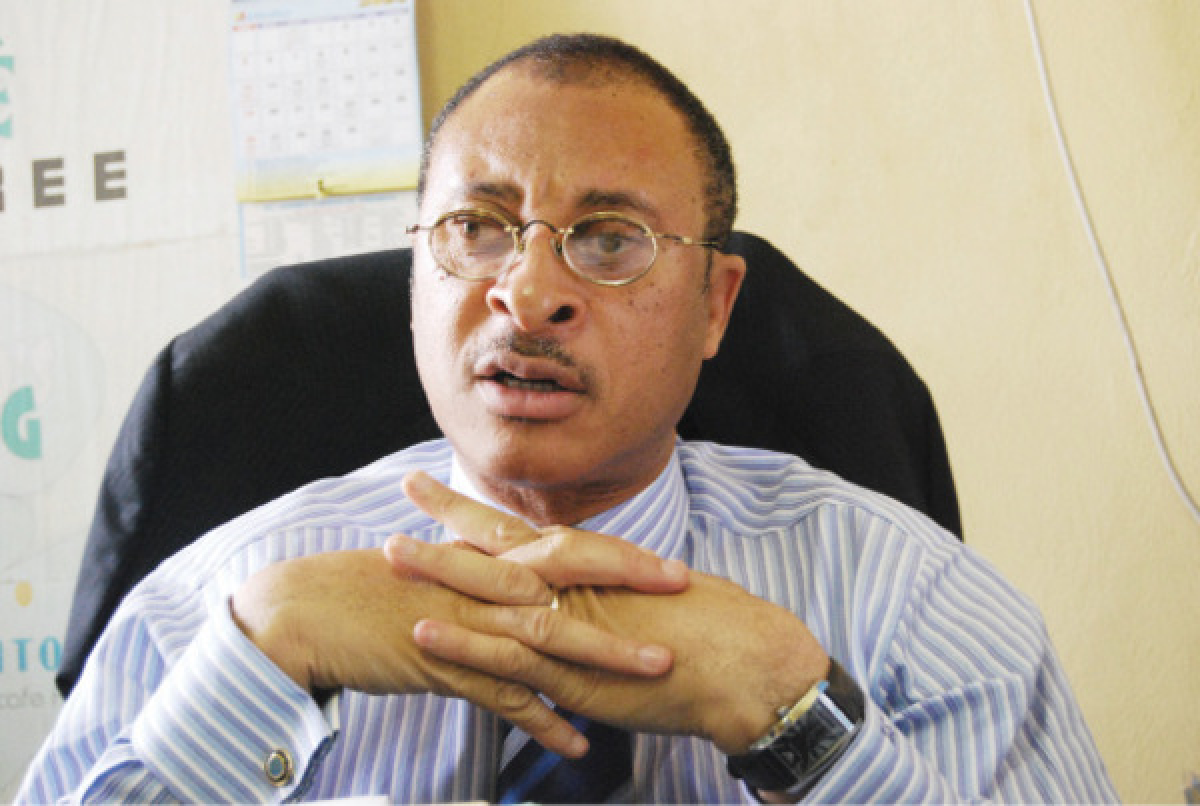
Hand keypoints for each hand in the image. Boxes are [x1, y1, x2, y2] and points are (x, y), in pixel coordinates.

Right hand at [231, 473, 689, 756]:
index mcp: (487, 558)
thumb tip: (529, 581)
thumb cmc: (374, 588)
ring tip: (658, 673)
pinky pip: (502, 698)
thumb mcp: (439, 571)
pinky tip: (578, 744)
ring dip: (606, 658)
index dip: (622, 555)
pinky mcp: (444, 666)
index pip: (567, 548)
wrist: (308, 609)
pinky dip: (542, 722)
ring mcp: (466, 625)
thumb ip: (486, 574)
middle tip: (685, 593)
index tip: (671, 566)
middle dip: (631, 585)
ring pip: (548, 639)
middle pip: (571, 580)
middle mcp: (484, 584)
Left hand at [394, 472, 829, 754]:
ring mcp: (572, 625)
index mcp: (594, 570)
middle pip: (501, 543)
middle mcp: (577, 587)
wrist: (751, 663)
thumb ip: (614, 604)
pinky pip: (509, 655)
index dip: (483, 512)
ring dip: (440, 571)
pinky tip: (425, 631)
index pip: (528, 532)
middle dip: (450, 516)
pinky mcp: (575, 672)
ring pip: (493, 590)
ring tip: (391, 554)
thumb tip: (594, 609)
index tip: (447, 493)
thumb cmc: (719, 633)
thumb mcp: (656, 605)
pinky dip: (464, 642)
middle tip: (406, 487)